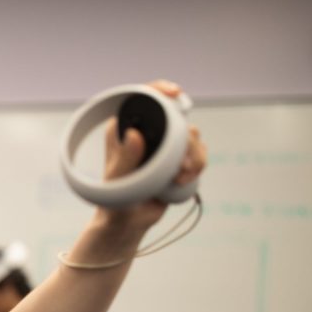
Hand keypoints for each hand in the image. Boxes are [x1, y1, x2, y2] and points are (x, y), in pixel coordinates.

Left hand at [97, 79, 207, 236]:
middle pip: (176, 116)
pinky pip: (198, 152)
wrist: (127, 222)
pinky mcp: (178, 159)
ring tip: (180, 178)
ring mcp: (164, 146)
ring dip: (193, 154)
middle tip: (181, 162)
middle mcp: (146, 133)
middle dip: (185, 137)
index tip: (175, 93)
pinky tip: (184, 180)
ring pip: (191, 135)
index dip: (161, 89)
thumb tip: (134, 134)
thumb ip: (125, 160)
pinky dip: (197, 164)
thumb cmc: (114, 202)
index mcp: (123, 129)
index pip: (143, 98)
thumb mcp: (117, 182)